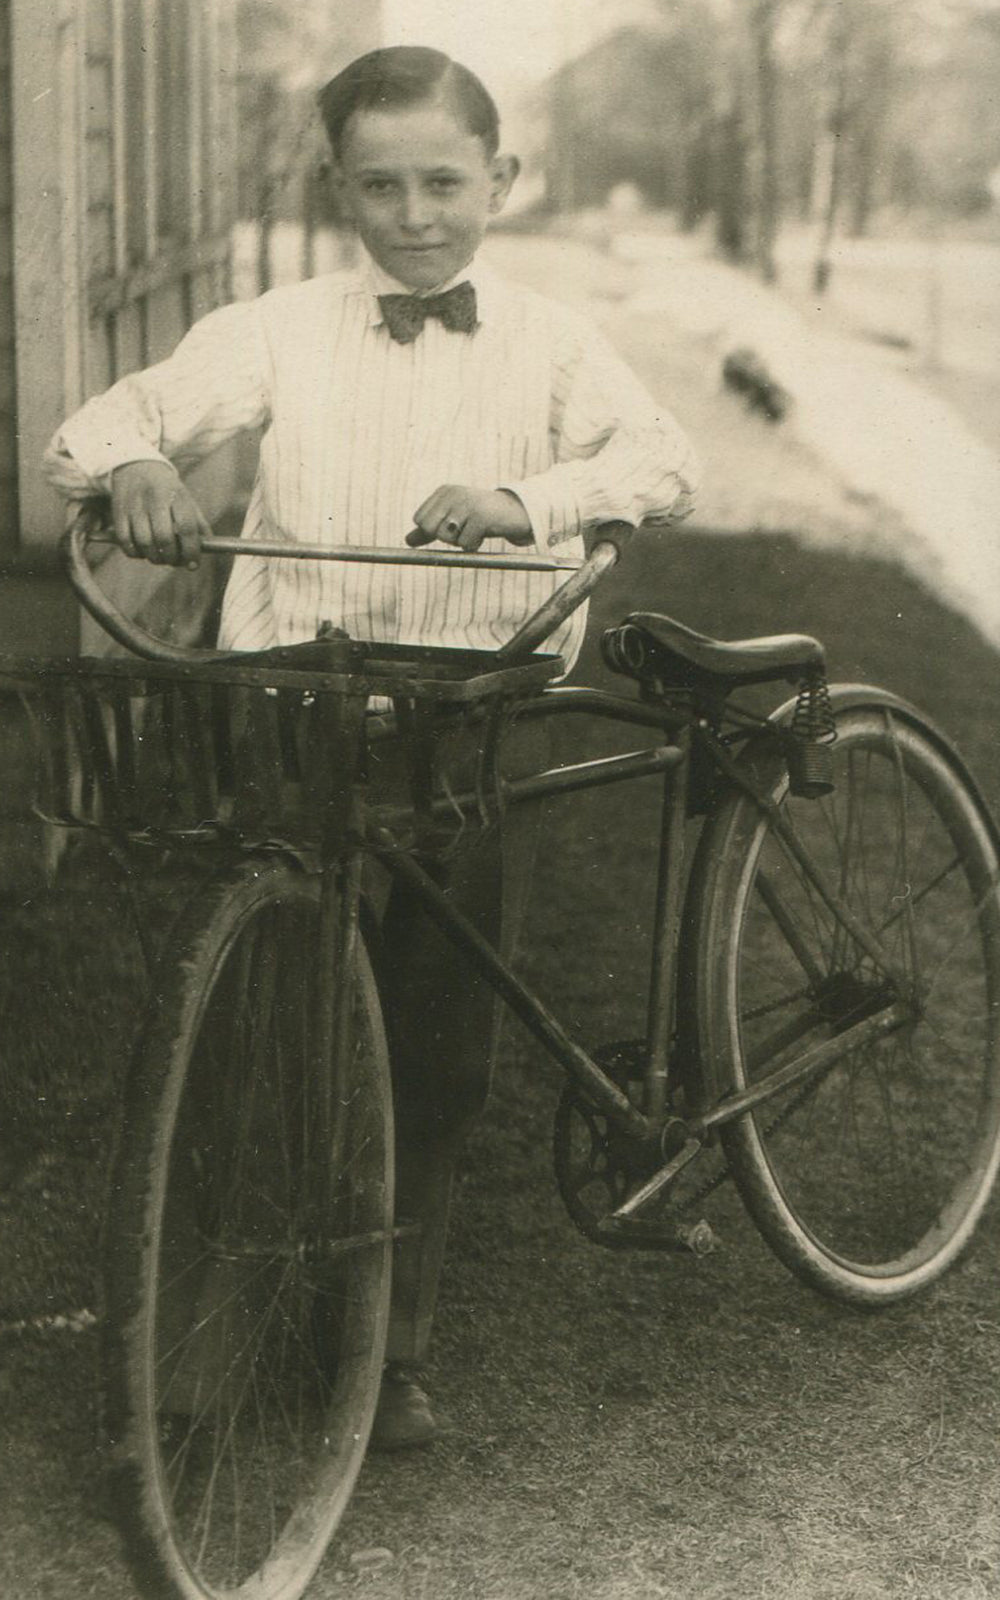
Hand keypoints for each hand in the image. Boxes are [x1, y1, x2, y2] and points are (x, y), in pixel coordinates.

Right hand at [111, 461, 209, 566]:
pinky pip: (126, 542)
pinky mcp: (119, 513)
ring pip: (144, 543)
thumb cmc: (167, 491)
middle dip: (172, 557)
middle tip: (175, 561)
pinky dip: (136, 553)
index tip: (193, 564)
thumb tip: (207, 549)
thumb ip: (199, 524)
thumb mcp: (186, 500)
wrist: (135, 467)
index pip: (186, 527)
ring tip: (160, 557)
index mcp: (177, 494)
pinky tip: (143, 552)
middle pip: (164, 538)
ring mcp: (134, 505)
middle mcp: (155, 499)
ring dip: (155, 558)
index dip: (191, 550)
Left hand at [411, 486, 531, 550]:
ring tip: (476, 530)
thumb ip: (429, 530)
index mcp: (444, 492)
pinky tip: (485, 533)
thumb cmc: (482, 518)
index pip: (420, 520)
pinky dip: (474, 545)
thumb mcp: (453, 521)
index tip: (454, 526)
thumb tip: (407, 541)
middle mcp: (453, 493)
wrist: (517, 513)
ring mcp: (467, 503)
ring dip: (462, 542)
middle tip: (464, 530)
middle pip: (430, 529)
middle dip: (446, 538)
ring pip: (447, 537)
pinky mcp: (481, 516)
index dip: (434, 531)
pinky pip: (466, 543)